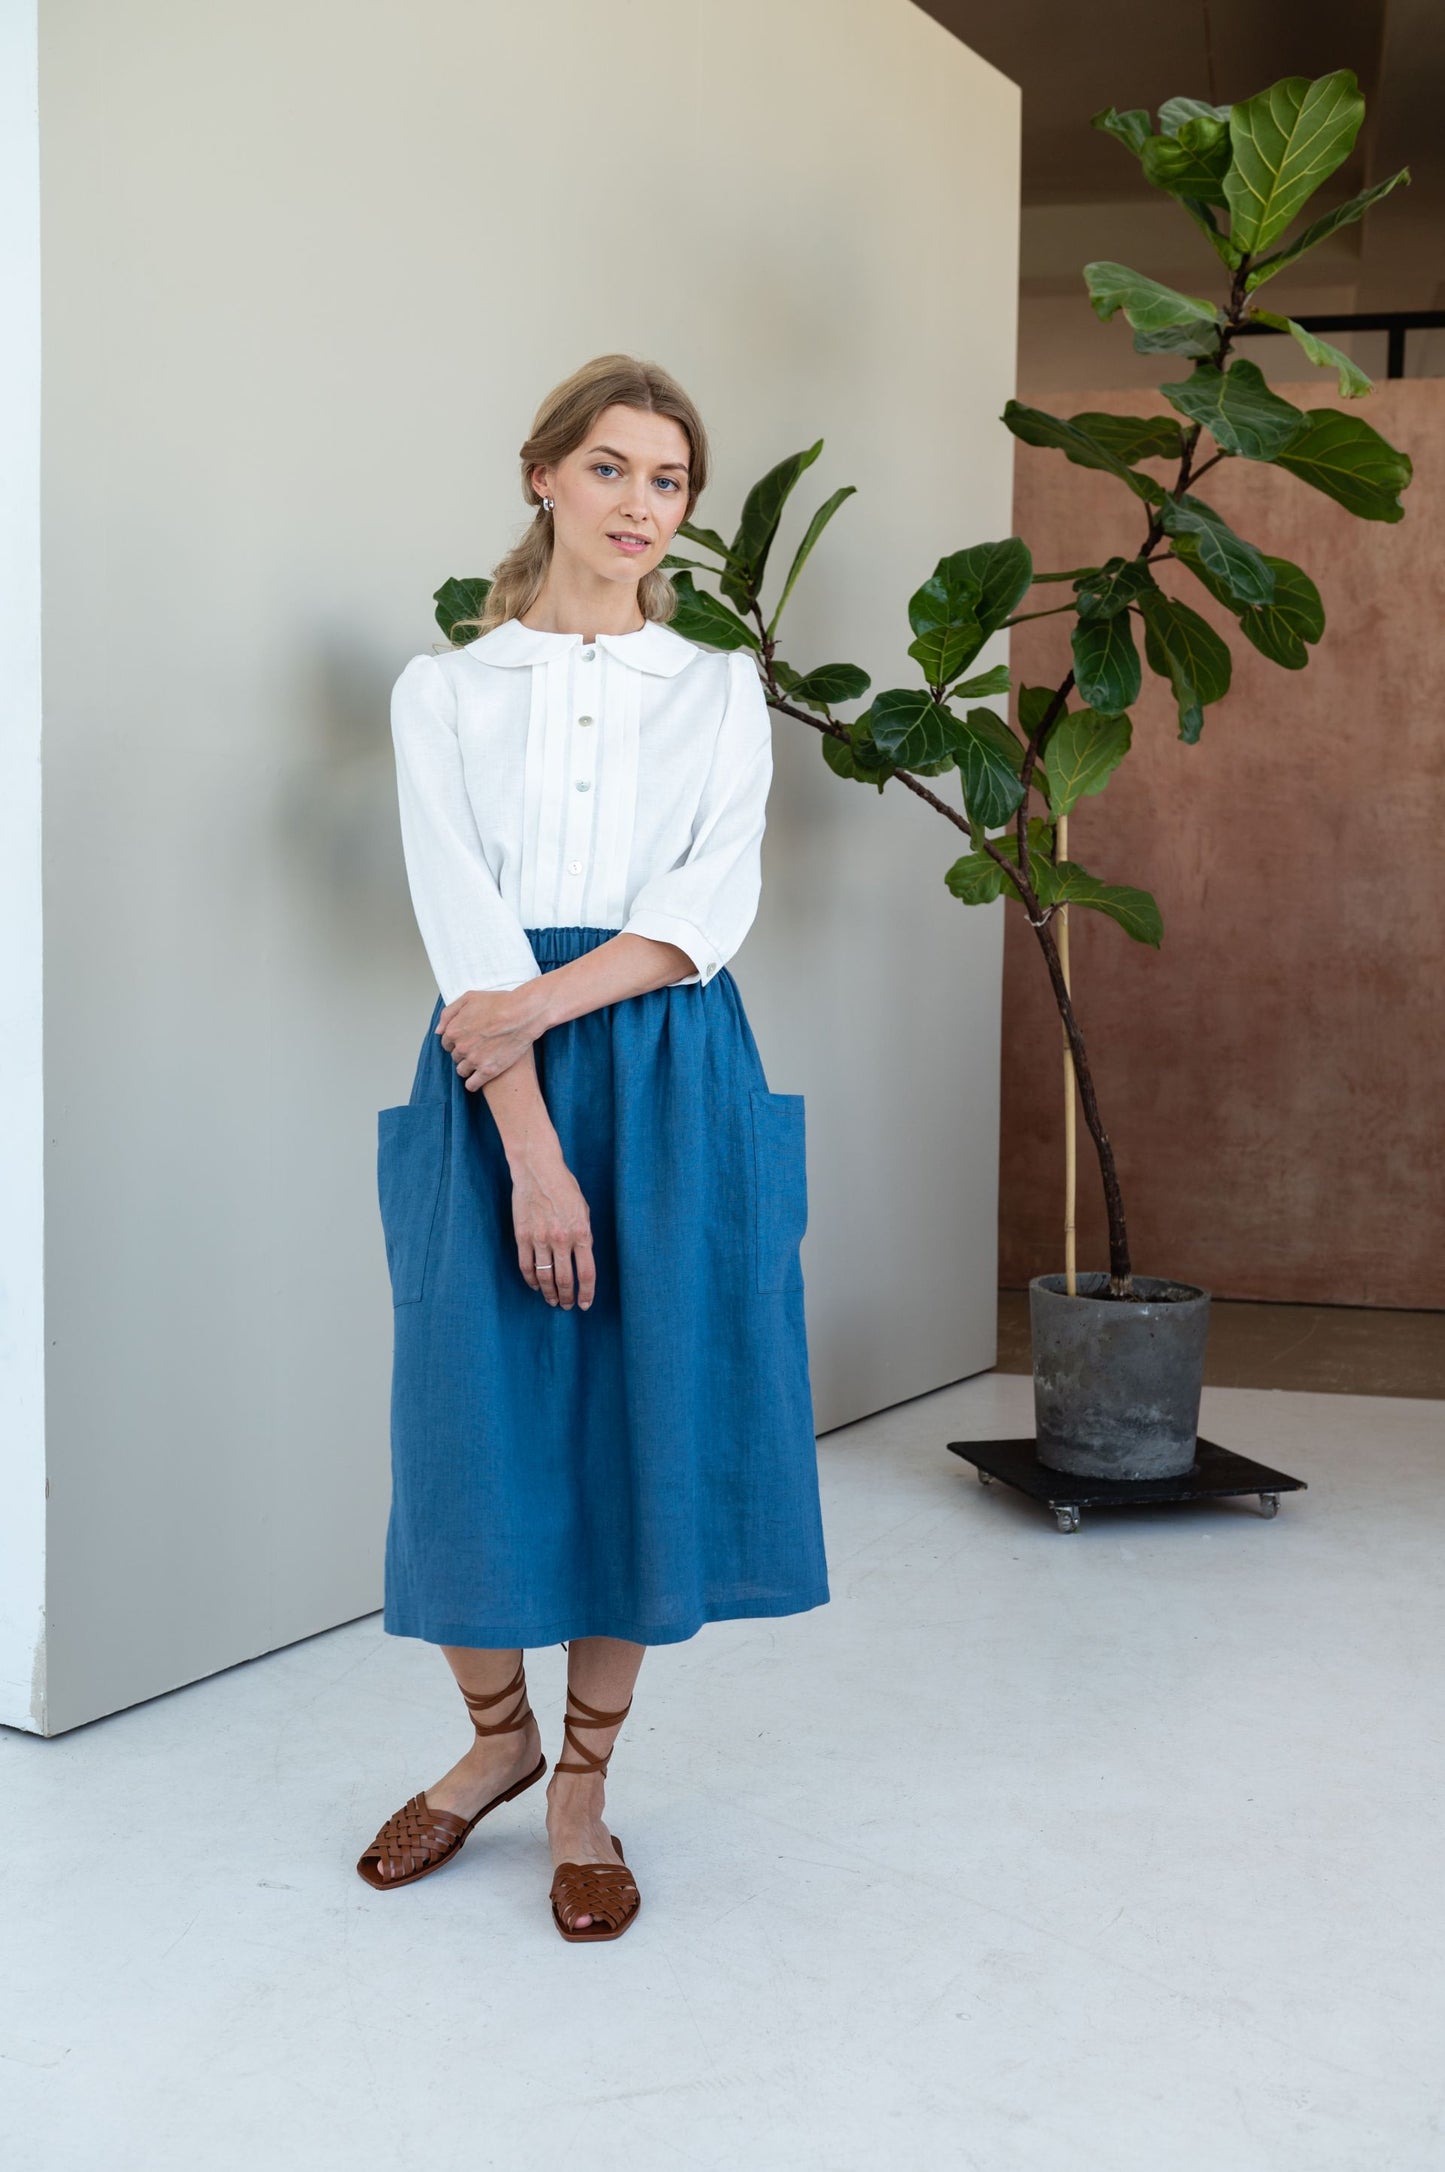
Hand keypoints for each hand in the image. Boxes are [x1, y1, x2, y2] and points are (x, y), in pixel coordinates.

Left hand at [436, 986, 545, 1090]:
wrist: (523, 1014)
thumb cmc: (499, 1003)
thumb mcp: (469, 998)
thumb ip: (449, 1013)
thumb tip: (438, 1031)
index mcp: (454, 1030)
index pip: (447, 1043)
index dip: (457, 1041)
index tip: (468, 1039)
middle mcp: (461, 1047)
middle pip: (455, 1057)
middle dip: (464, 1053)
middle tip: (479, 1047)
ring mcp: (474, 1061)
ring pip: (462, 1071)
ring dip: (468, 1067)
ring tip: (481, 1061)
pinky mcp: (488, 1071)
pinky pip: (472, 1085)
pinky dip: (473, 1084)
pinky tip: (479, 1079)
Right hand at [511, 1151, 595, 1308]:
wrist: (538, 1170)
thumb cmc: (564, 1187)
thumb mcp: (584, 1210)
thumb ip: (584, 1235)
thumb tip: (583, 1257)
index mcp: (581, 1233)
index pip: (587, 1273)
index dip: (587, 1293)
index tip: (585, 1304)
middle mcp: (561, 1239)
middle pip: (565, 1280)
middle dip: (567, 1297)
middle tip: (568, 1306)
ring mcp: (540, 1238)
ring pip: (545, 1277)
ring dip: (549, 1293)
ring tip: (552, 1301)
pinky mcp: (522, 1236)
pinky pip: (526, 1266)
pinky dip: (531, 1280)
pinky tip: (535, 1286)